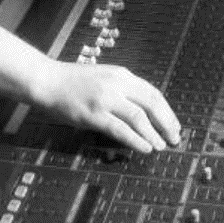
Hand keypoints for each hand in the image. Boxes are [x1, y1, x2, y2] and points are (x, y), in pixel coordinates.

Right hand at [35, 59, 180, 152]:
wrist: (48, 80)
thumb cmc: (74, 81)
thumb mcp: (104, 77)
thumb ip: (123, 89)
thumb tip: (145, 110)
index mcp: (121, 74)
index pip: (153, 92)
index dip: (168, 111)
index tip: (175, 125)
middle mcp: (116, 83)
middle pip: (152, 104)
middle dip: (167, 123)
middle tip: (175, 138)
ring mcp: (105, 98)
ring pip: (139, 118)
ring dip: (154, 134)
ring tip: (161, 146)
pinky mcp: (94, 114)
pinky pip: (121, 129)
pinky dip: (136, 140)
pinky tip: (145, 148)